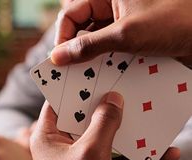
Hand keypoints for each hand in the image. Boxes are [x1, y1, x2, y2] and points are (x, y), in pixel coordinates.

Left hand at [31, 92, 178, 159]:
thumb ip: (103, 123)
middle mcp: (59, 147)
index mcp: (45, 138)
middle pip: (85, 117)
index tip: (93, 69)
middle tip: (129, 85)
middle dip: (109, 106)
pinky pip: (119, 159)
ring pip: (106, 138)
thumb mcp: (91, 152)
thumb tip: (112, 98)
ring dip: (130, 132)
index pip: (57, 103)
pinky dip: (138, 157)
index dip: (74, 85)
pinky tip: (166, 153)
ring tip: (152, 115)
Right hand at [52, 0, 191, 64]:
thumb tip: (58, 56)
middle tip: (75, 73)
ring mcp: (128, 22)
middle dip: (79, 52)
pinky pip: (116, 52)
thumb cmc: (176, 21)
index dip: (63, 37)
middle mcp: (116, 6)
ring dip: (97, 61)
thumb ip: (88, 46)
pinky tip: (115, 78)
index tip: (61, 60)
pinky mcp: (139, 37)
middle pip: (83, 29)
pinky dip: (113, 65)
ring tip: (97, 78)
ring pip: (99, 43)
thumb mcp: (125, 35)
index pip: (71, 14)